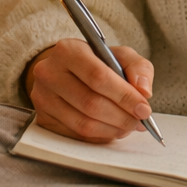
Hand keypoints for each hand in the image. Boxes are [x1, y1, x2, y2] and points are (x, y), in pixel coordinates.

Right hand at [24, 38, 154, 142]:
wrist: (65, 71)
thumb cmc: (96, 62)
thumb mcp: (120, 55)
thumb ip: (138, 68)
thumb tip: (144, 91)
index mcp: (68, 50)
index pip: (98, 77)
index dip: (124, 96)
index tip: (144, 108)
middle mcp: (49, 73)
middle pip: (90, 103)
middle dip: (121, 116)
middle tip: (139, 121)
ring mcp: (42, 97)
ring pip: (83, 123)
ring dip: (112, 129)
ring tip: (128, 126)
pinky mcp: (42, 118)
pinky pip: (76, 134)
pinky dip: (99, 136)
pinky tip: (112, 129)